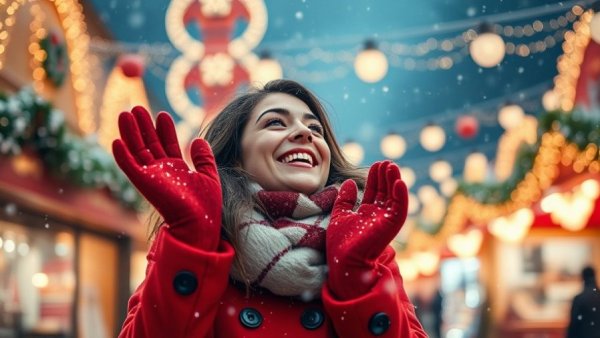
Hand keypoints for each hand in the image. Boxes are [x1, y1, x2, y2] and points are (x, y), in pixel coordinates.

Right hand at [112, 106, 221, 249]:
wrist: (200, 222)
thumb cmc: (206, 205)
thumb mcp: (209, 176)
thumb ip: (204, 158)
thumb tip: (198, 139)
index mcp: (177, 170)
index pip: (168, 145)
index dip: (165, 130)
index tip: (162, 114)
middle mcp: (162, 172)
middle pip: (149, 143)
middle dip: (143, 125)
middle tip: (137, 107)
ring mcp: (151, 177)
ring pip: (136, 150)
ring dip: (130, 132)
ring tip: (126, 113)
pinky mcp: (143, 183)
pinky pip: (129, 167)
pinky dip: (121, 155)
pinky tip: (116, 140)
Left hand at [327, 161, 407, 298]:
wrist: (343, 261)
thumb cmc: (340, 243)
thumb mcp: (340, 215)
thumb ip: (345, 200)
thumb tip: (349, 182)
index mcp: (368, 214)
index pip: (375, 192)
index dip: (375, 178)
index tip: (376, 164)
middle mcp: (379, 216)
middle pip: (386, 192)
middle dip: (385, 176)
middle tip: (386, 162)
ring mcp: (386, 221)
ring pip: (394, 197)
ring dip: (394, 181)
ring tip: (392, 166)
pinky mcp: (391, 226)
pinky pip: (400, 209)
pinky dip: (401, 196)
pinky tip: (399, 182)